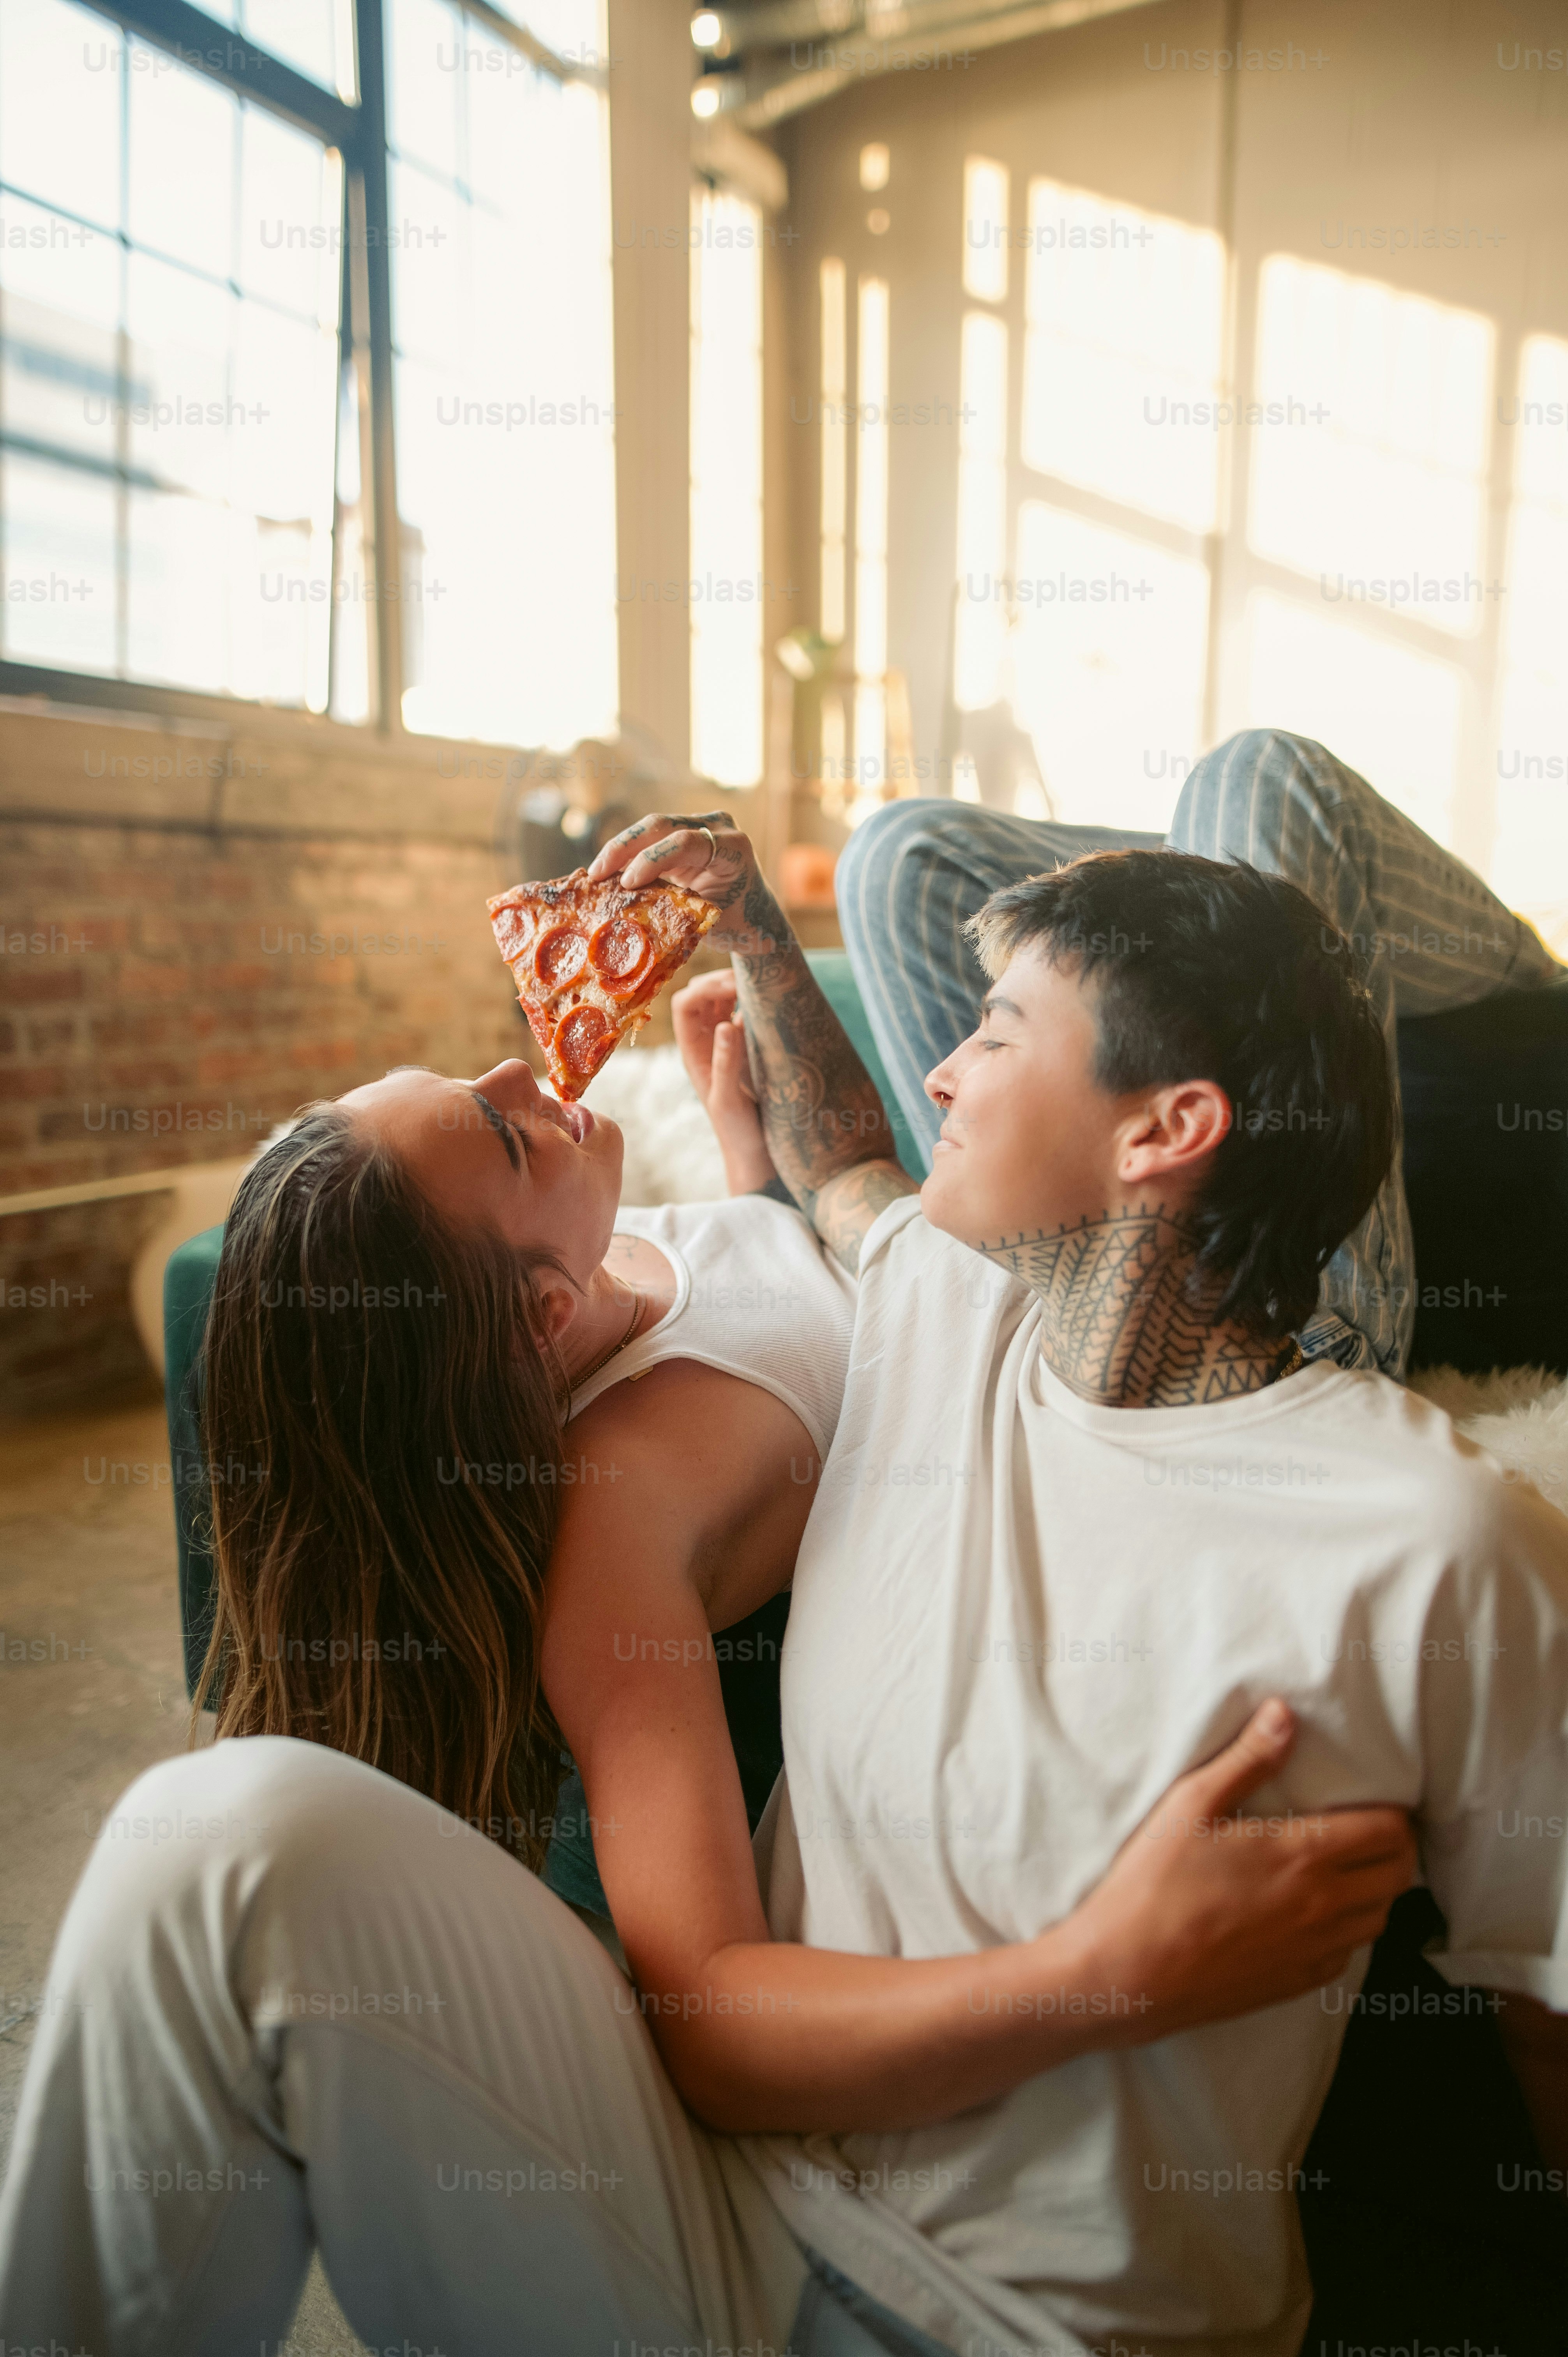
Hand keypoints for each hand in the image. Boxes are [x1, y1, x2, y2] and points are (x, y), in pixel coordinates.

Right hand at [587, 811, 785, 956]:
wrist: (754, 914)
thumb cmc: (735, 923)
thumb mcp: (708, 920)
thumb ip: (674, 910)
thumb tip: (626, 914)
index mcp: (733, 849)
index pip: (684, 843)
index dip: (651, 860)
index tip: (626, 884)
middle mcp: (719, 827)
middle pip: (662, 825)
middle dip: (624, 848)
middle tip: (596, 874)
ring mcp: (703, 824)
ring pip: (652, 827)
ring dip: (621, 849)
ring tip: (596, 874)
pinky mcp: (687, 828)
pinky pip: (652, 835)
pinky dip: (630, 852)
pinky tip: (609, 869)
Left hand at [671, 971, 779, 1195]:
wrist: (756, 1155)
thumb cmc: (738, 1133)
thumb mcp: (729, 1100)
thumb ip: (726, 1063)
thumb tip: (726, 1023)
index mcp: (693, 1052)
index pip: (685, 1005)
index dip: (705, 988)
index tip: (735, 986)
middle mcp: (706, 1043)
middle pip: (702, 996)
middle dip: (722, 981)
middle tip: (752, 981)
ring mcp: (726, 1045)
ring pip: (724, 1002)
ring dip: (740, 990)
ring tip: (764, 985)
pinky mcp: (748, 1050)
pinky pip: (746, 1017)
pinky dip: (757, 1006)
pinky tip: (774, 1006)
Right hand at [1075, 1700, 1415, 2043]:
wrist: (1128, 1974)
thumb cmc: (1153, 1884)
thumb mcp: (1191, 1804)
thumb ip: (1247, 1759)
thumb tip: (1285, 1714)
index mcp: (1303, 1855)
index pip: (1389, 1832)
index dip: (1395, 1813)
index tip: (1377, 1800)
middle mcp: (1322, 1905)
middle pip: (1399, 1876)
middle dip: (1397, 1849)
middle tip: (1371, 1830)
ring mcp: (1313, 1950)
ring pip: (1381, 1918)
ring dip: (1378, 1891)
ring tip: (1350, 1869)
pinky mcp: (1297, 1983)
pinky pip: (1350, 1955)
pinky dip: (1349, 1931)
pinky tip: (1318, 1915)